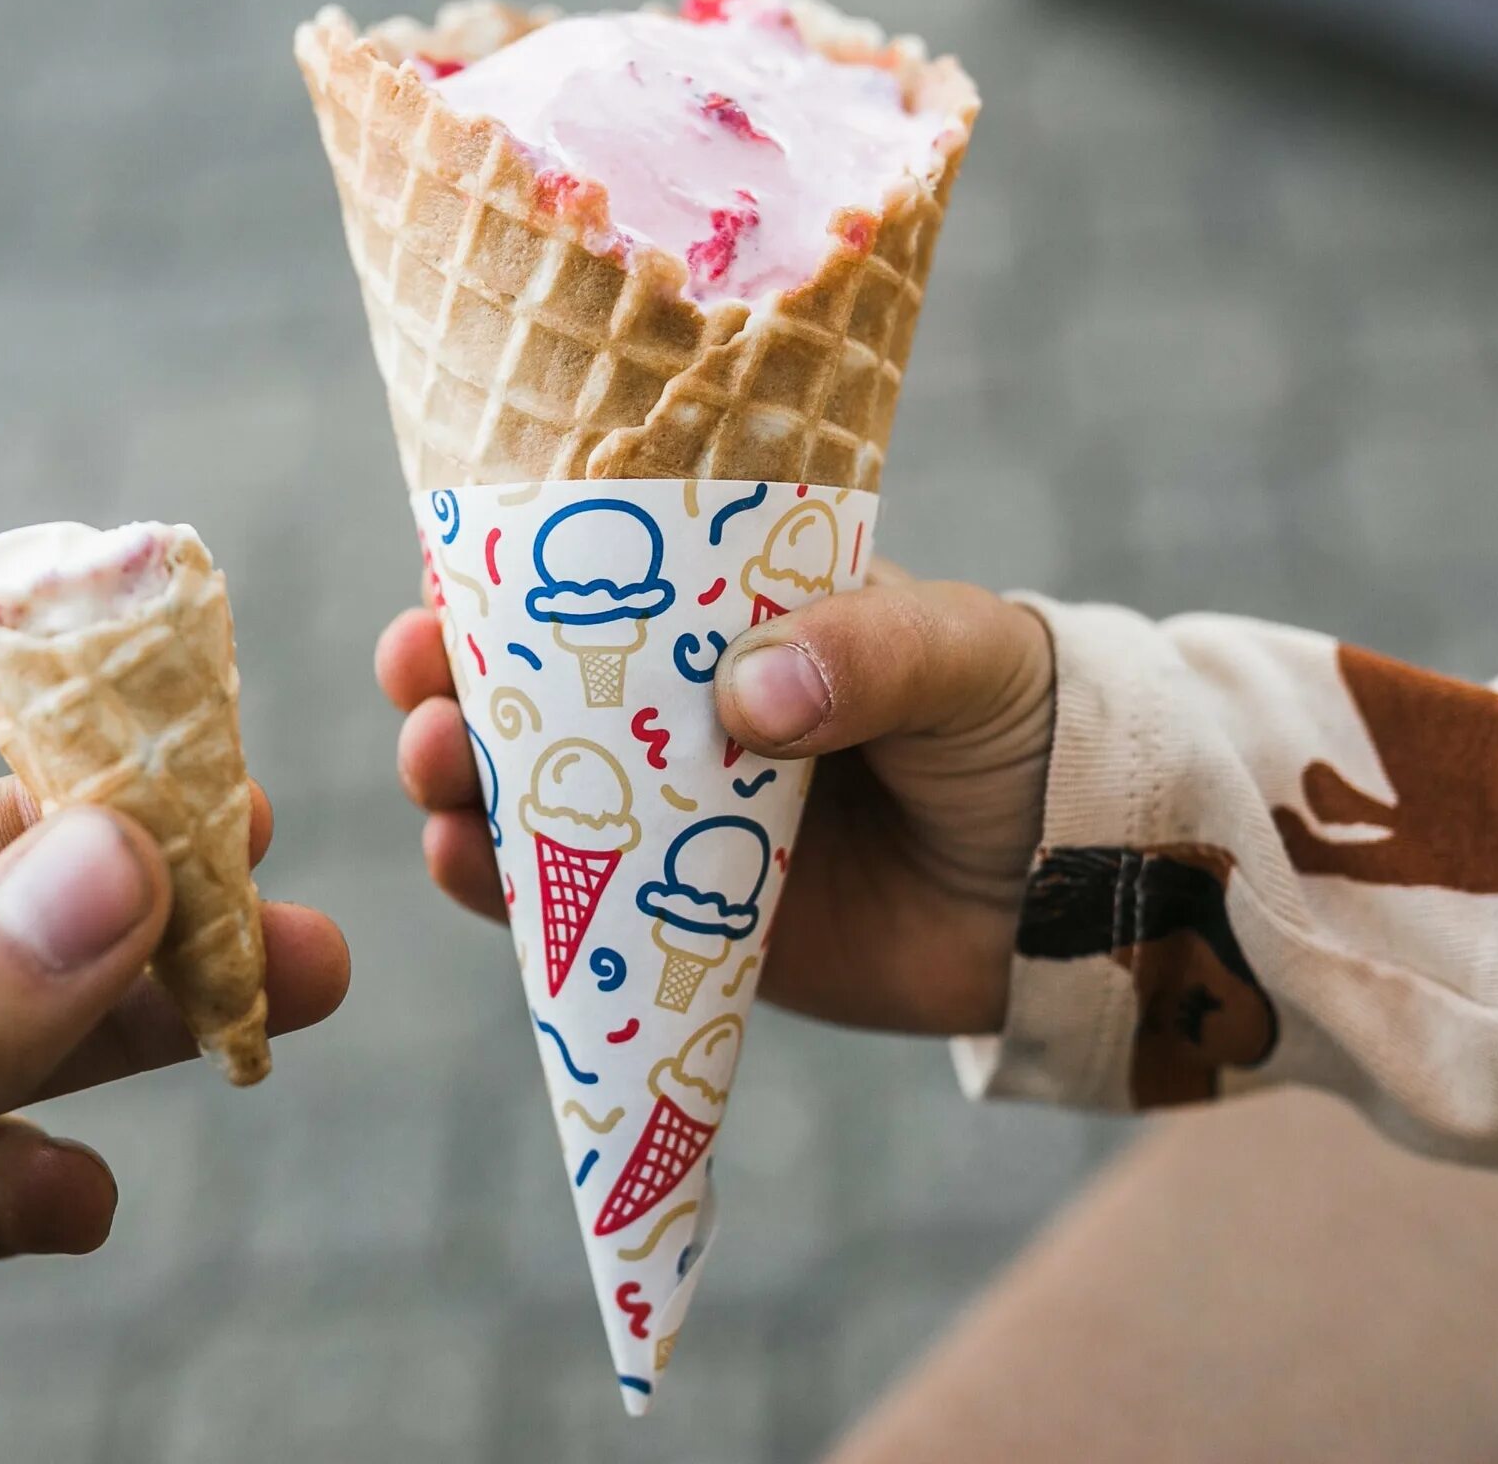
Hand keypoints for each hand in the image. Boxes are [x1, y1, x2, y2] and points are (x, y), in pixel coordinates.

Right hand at [375, 564, 1052, 1034]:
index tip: (444, 577)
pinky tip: (462, 863)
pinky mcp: (675, 920)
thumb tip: (748, 695)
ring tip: (431, 768)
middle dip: (448, 678)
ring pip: (523, 795)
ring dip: (453, 777)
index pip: (594, 581)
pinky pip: (566, 910)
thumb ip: (867, 656)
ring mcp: (668, 818)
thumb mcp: (961, 658)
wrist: (1079, 893)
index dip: (502, 576)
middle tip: (418, 677)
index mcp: (730, 617)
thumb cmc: (1020, 729)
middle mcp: (678, 712)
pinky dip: (500, 891)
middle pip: (526, 689)